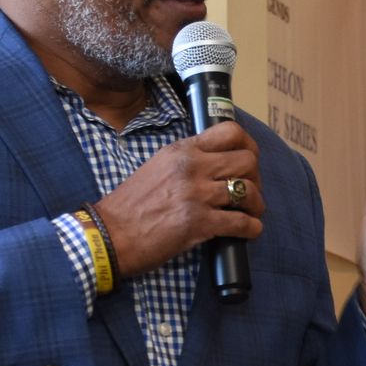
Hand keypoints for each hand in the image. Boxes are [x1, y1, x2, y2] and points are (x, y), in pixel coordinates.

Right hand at [89, 121, 265, 276]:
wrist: (110, 234)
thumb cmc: (130, 205)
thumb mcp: (157, 167)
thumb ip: (186, 161)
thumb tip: (216, 164)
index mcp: (182, 150)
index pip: (230, 131)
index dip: (248, 146)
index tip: (248, 160)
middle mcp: (192, 167)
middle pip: (247, 160)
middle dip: (255, 177)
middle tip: (249, 191)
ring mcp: (197, 195)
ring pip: (248, 191)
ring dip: (256, 205)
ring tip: (250, 212)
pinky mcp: (200, 223)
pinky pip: (242, 223)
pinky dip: (252, 228)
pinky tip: (249, 231)